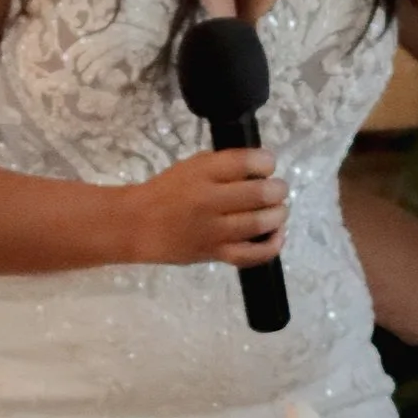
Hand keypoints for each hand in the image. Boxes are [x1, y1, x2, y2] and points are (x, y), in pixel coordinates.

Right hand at [121, 148, 286, 266]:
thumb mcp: (192, 166)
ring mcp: (214, 230)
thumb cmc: (167, 191)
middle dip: (278, 189)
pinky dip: (272, 245)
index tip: (268, 165)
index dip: (267, 162)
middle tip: (278, 189)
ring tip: (278, 210)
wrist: (138, 225)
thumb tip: (262, 168)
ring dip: (278, 214)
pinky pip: (251, 255)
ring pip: (260, 223)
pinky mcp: (216, 254)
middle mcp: (210, 200)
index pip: (246, 162)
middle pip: (260, 193)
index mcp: (203, 172)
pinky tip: (277, 234)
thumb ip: (225, 166)